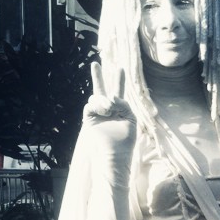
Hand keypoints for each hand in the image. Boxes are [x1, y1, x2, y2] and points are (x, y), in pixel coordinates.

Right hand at [82, 62, 135, 186]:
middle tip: (95, 63)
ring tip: (110, 109)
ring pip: (97, 97)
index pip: (119, 92)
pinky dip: (98, 105)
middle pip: (102, 90)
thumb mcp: (130, 119)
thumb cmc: (125, 142)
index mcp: (120, 111)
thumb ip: (123, 104)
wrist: (114, 155)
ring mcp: (97, 115)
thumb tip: (110, 97)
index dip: (119, 80)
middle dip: (98, 77)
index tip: (120, 68)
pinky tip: (105, 110)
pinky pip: (90, 105)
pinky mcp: (89, 120)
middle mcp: (108, 111)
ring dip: (104, 100)